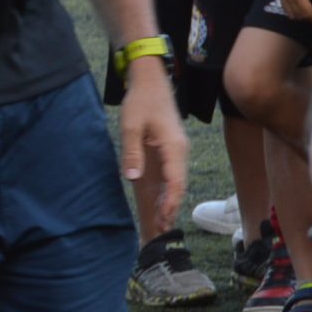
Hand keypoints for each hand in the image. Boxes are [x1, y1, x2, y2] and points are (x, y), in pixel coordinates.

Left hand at [118, 59, 187, 236]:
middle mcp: (179, 152)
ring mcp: (176, 151)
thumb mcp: (131, 126)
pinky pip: (169, 174)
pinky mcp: (169, 150)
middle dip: (170, 207)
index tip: (163, 217)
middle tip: (160, 229)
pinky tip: (159, 203)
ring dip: (168, 201)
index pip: (175, 180)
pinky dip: (166, 190)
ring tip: (160, 223)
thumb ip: (132, 152)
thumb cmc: (141, 101)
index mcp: (174, 147)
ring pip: (175, 181)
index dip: (170, 201)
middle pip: (178, 185)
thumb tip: (132, 178)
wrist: (151, 82)